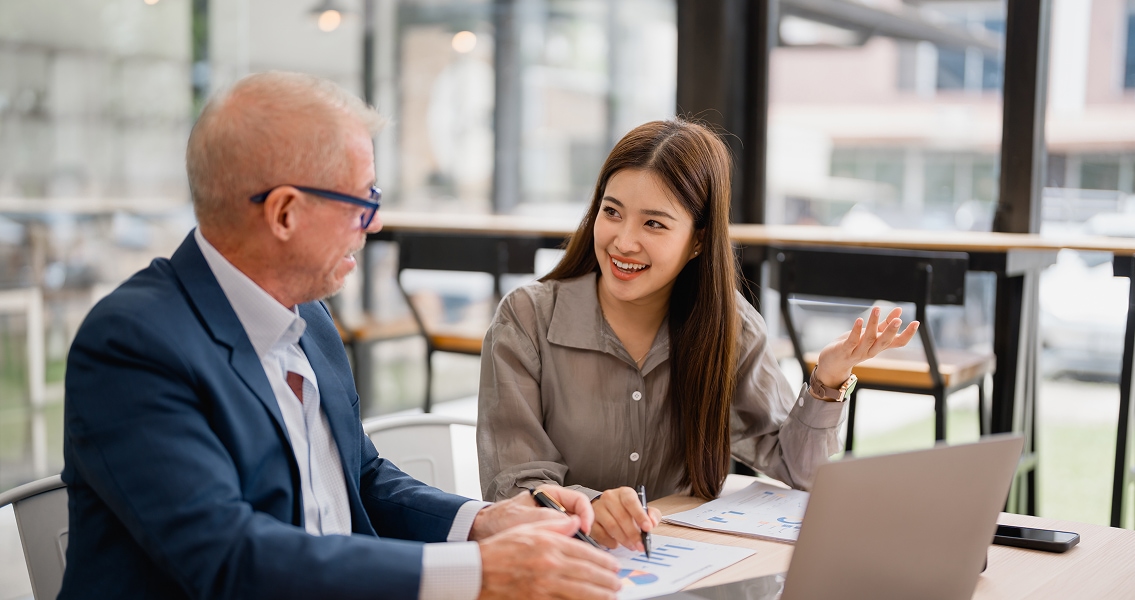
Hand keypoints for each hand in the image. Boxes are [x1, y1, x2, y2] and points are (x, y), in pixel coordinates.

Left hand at [470, 484, 595, 540]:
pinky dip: (566, 548)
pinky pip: (564, 541)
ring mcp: (551, 523)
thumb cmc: (499, 518)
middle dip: (583, 531)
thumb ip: (546, 517)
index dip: (586, 514)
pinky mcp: (547, 537)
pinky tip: (563, 556)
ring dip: (575, 541)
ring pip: (573, 531)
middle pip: (579, 517)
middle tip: (584, 546)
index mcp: (550, 494)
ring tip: (574, 552)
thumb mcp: (522, 516)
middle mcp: (554, 507)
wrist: (482, 531)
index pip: (579, 500)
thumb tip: (572, 523)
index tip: (585, 528)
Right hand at [478, 517, 621, 599]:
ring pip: (582, 593)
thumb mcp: (528, 529)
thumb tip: (576, 522)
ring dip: (600, 596)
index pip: (586, 553)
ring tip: (611, 596)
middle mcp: (550, 566)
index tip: (614, 566)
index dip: (604, 562)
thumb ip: (555, 525)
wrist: (477, 572)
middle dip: (608, 581)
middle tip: (618, 584)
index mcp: (550, 545)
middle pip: (589, 574)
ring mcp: (544, 586)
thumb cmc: (501, 550)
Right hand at [589, 487, 661, 550]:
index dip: (640, 515)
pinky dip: (610, 542)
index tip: (648, 528)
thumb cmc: (627, 511)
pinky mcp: (591, 521)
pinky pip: (601, 534)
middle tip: (640, 545)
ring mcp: (598, 508)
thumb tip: (653, 522)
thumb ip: (652, 514)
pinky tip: (617, 544)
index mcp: (624, 493)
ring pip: (611, 526)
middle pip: (621, 516)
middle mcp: (609, 498)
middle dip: (633, 533)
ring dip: (623, 539)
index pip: (631, 501)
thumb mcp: (643, 510)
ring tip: (631, 546)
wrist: (608, 511)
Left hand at [814, 306, 918, 387]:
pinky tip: (859, 319)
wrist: (833, 364)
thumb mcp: (871, 334)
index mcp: (880, 346)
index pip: (898, 343)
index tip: (917, 323)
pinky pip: (852, 341)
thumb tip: (899, 311)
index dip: (908, 334)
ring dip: (873, 324)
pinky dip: (856, 330)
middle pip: (884, 342)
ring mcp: (858, 352)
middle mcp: (871, 351)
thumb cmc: (854, 346)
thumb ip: (884, 324)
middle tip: (899, 320)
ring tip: (877, 309)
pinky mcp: (845, 350)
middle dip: (891, 331)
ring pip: (868, 339)